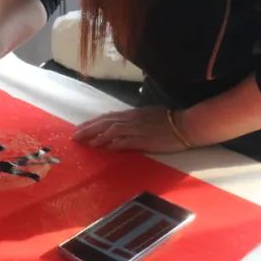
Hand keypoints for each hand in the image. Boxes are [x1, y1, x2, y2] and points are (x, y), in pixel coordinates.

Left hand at [72, 106, 192, 152]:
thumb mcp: (148, 115)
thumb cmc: (169, 119)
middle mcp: (131, 120)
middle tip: (75, 135)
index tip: (81, 127)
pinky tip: (103, 147)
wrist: (185, 124)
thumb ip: (134, 120)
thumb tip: (122, 125)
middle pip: (105, 122)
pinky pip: (124, 141)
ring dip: (96, 136)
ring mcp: (137, 129)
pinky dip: (112, 143)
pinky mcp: (144, 140)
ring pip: (111, 131)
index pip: (108, 117)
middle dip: (89, 129)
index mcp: (132, 114)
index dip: (93, 122)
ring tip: (84, 142)